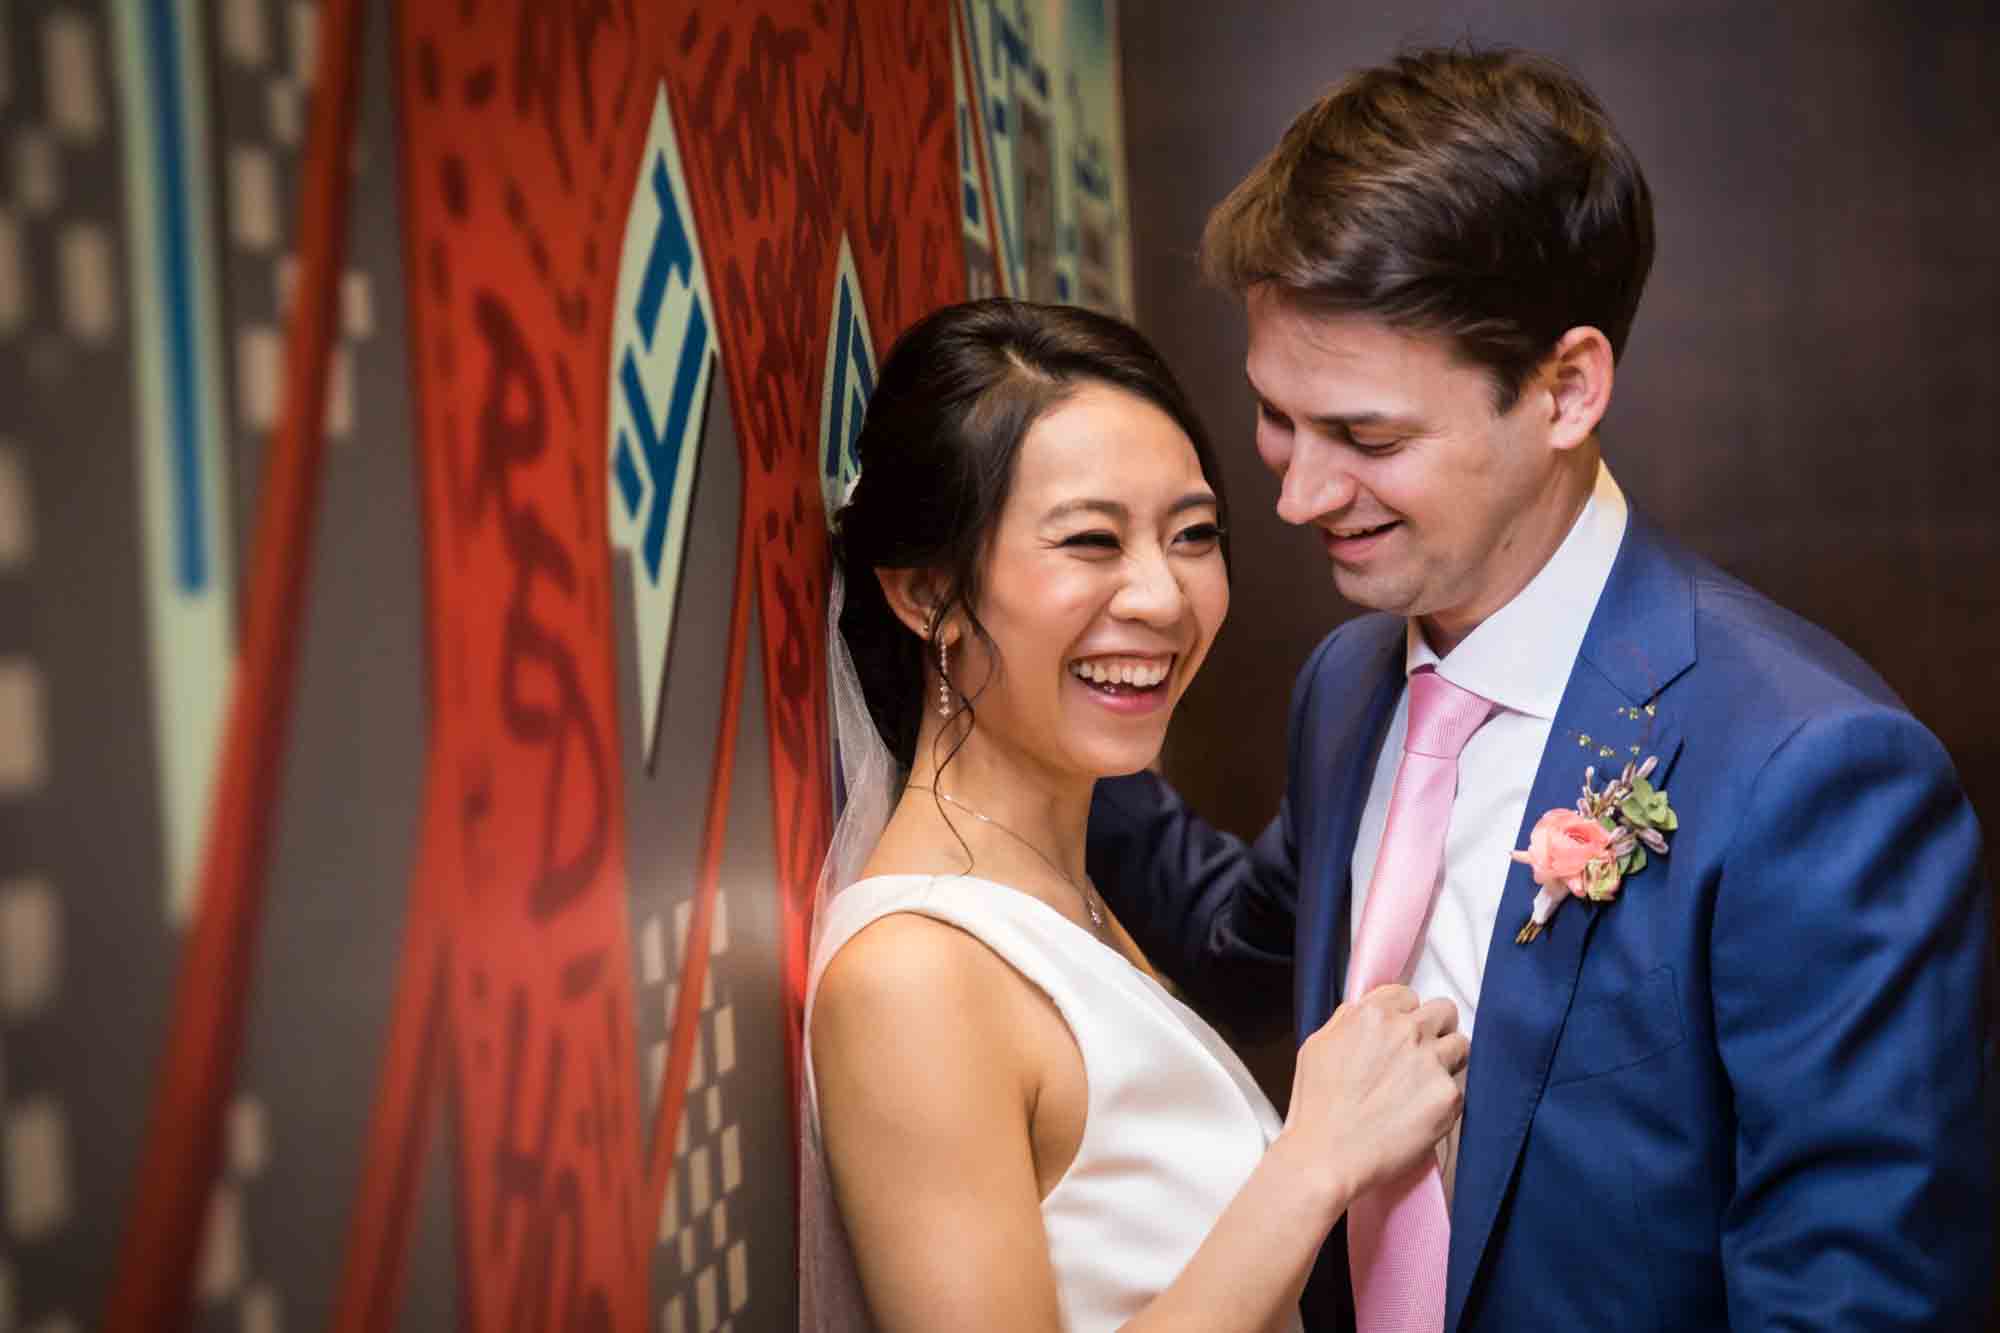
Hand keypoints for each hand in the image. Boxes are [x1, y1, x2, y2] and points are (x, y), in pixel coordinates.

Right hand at [1279, 985, 1467, 1204]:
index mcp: (1372, 1014)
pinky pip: (1459, 1089)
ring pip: (1460, 1046)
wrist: (1328, 1156)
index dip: (1404, 1016)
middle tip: (1423, 1054)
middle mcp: (1406, 1031)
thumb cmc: (1317, 1107)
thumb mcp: (1318, 1045)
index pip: (1408, 995)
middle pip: (1444, 1011)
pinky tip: (1421, 1114)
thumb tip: (1368, 1015)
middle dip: (1435, 1029)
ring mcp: (1430, 1062)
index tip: (1400, 1034)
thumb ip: (1348, 1021)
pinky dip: (1444, 1100)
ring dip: (1447, 1060)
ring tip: (1427, 1085)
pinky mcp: (1447, 1096)